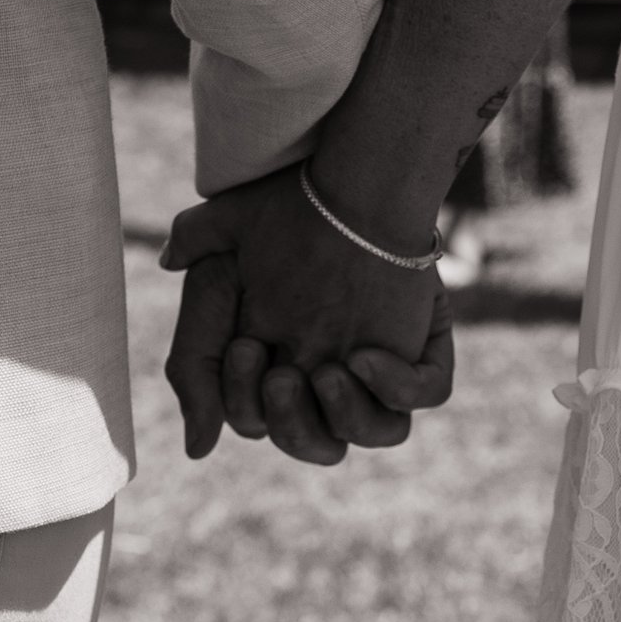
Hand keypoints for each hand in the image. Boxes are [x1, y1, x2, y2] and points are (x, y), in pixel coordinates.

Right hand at [161, 164, 454, 465]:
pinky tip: (369, 357)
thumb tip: (198, 450)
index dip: (249, 400)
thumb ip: (191, 364)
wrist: (339, 170)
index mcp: (285, 372)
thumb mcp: (215, 284)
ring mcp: (385, 364)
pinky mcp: (424, 342)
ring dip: (347, 416)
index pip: (266, 423)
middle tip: (283, 374)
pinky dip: (401, 387)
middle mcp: (336, 376)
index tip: (246, 344)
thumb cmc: (274, 225)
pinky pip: (429, 393)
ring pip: (380, 432)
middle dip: (293, 421)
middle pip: (319, 443)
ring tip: (328, 371)